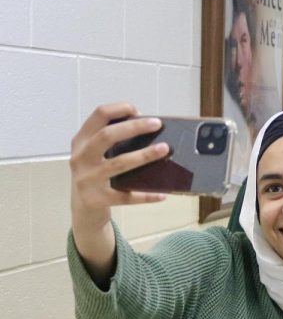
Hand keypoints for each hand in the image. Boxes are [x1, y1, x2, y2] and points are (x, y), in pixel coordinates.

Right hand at [70, 103, 168, 281]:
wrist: (82, 208)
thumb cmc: (95, 174)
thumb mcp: (94, 153)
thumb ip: (111, 139)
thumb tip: (147, 124)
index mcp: (81, 141)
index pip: (98, 115)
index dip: (119, 109)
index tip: (139, 110)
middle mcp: (81, 158)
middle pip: (107, 136)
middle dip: (134, 127)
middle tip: (157, 124)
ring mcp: (88, 179)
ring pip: (119, 163)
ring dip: (144, 155)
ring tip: (165, 149)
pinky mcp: (98, 200)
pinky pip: (126, 196)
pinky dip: (146, 195)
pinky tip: (162, 194)